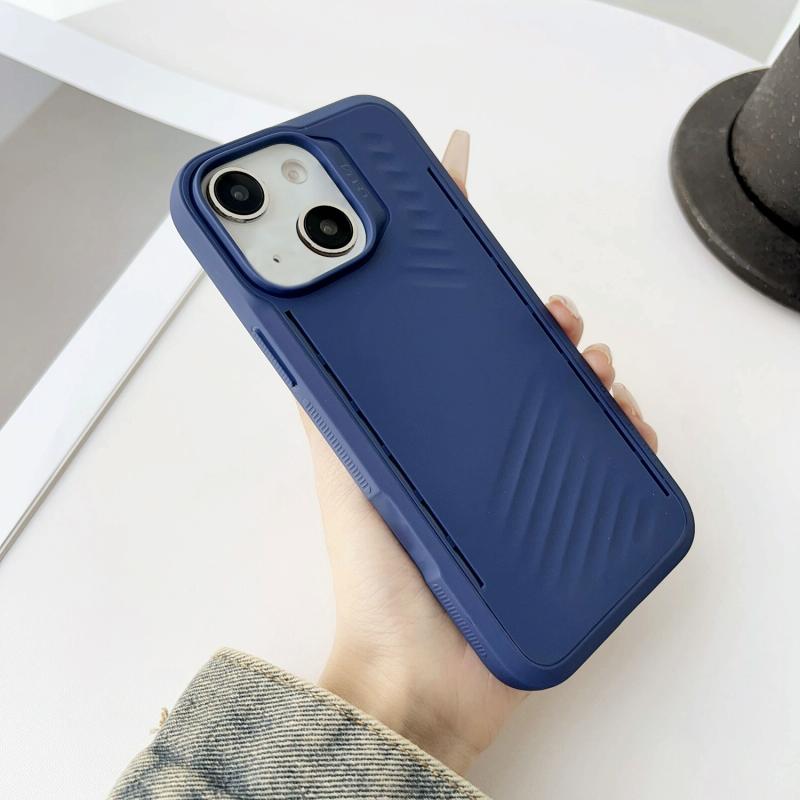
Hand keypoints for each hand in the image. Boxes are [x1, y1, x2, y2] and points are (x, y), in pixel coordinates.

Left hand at [300, 130, 657, 774]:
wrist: (421, 675)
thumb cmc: (377, 577)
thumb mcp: (341, 472)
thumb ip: (324, 404)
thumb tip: (292, 325)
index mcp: (427, 421)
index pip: (447, 331)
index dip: (459, 267)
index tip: (467, 201)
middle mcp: (474, 440)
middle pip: (515, 358)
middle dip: (538, 319)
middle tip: (550, 310)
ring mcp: (520, 476)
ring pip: (567, 397)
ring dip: (586, 366)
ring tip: (590, 363)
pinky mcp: (562, 514)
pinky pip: (606, 455)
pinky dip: (623, 428)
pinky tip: (624, 418)